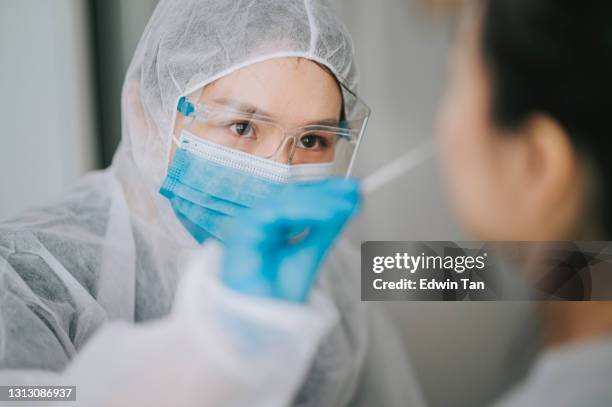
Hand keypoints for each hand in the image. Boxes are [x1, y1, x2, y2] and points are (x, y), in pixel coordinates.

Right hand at [222, 178, 360, 302]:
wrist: (261, 324)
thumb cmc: (279, 295)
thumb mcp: (312, 253)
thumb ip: (328, 227)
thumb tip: (351, 200)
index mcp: (272, 225)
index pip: (300, 199)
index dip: (327, 192)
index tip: (355, 190)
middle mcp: (258, 221)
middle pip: (293, 196)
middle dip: (326, 194)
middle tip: (356, 192)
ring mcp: (248, 225)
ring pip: (285, 202)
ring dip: (318, 202)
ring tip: (345, 206)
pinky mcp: (242, 232)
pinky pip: (274, 214)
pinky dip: (302, 211)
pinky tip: (326, 215)